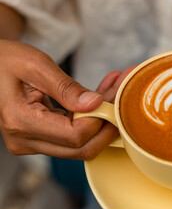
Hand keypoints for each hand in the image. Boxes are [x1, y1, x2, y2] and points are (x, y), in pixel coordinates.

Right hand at [0, 40, 117, 159]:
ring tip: (114, 88)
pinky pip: (73, 136)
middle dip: (108, 123)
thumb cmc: (5, 61)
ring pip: (81, 143)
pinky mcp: (40, 139)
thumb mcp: (36, 65)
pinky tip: (101, 94)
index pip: (75, 135)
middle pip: (81, 148)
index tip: (115, 97)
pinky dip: (91, 118)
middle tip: (123, 95)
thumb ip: (66, 87)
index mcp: (21, 121)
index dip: (100, 120)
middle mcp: (25, 141)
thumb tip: (95, 104)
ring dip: (102, 119)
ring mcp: (32, 143)